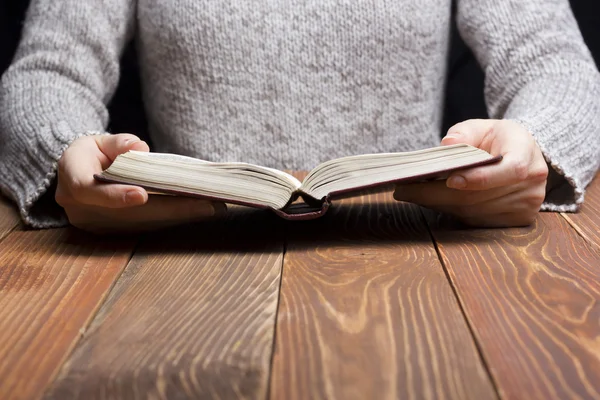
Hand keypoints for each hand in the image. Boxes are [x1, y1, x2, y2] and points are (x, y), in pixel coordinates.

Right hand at [55, 133, 224, 232]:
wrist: (77, 176)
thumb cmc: (91, 155)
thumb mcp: (98, 141)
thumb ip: (118, 142)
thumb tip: (138, 148)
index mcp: (73, 182)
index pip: (91, 191)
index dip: (117, 196)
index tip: (143, 194)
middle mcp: (83, 211)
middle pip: (129, 214)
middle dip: (170, 209)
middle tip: (207, 204)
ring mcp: (98, 227)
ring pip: (141, 223)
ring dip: (178, 216)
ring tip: (211, 207)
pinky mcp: (114, 233)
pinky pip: (146, 227)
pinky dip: (172, 219)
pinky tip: (198, 211)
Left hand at [393, 119, 547, 226]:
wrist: (524, 156)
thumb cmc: (497, 140)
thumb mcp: (482, 127)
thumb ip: (464, 133)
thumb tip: (447, 144)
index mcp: (526, 155)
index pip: (509, 170)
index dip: (479, 178)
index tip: (449, 179)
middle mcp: (532, 184)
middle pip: (481, 197)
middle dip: (438, 194)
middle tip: (404, 190)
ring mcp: (527, 206)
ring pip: (474, 212)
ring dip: (440, 205)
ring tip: (412, 195)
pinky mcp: (518, 221)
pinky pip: (477, 221)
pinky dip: (452, 212)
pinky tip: (433, 202)